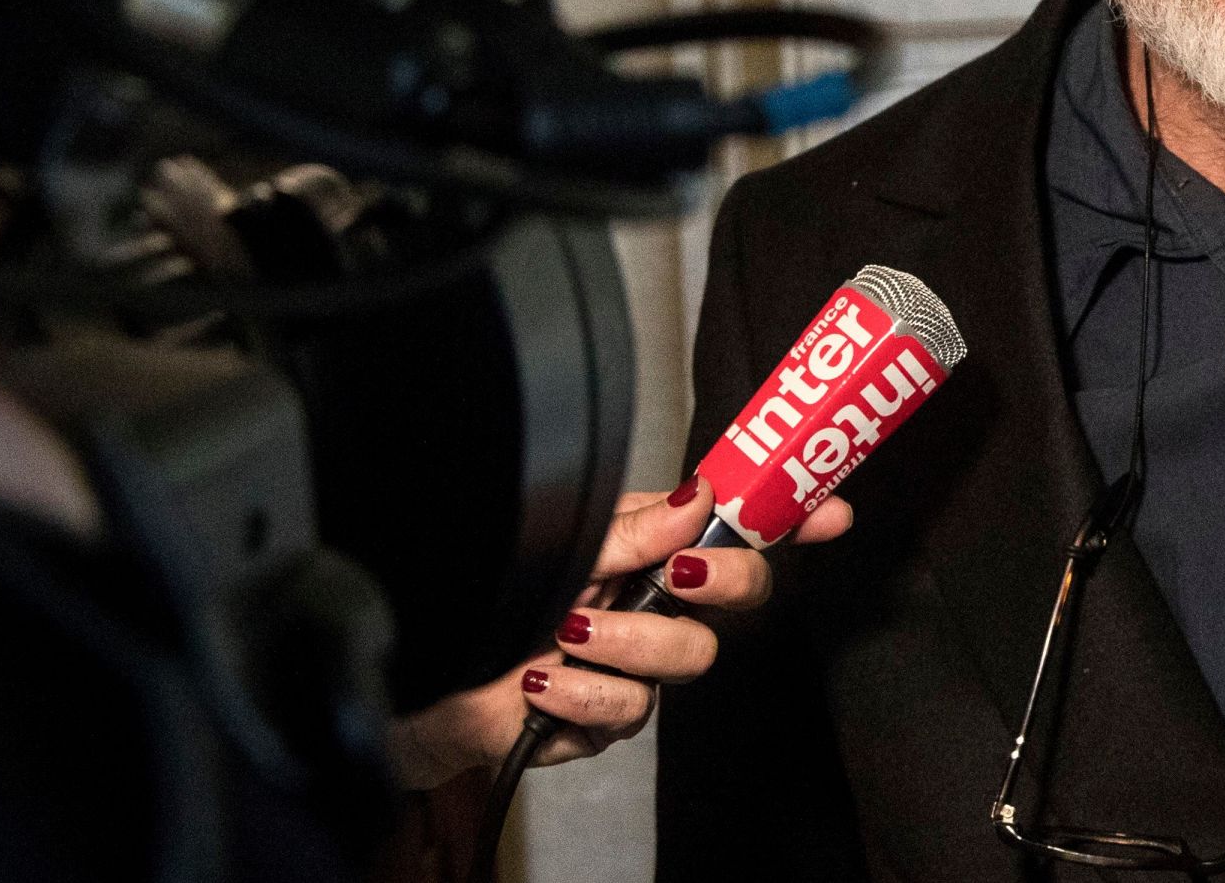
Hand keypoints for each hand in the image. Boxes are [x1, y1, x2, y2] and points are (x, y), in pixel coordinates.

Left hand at [383, 477, 853, 788]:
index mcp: (637, 542)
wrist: (391, 690)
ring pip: (689, 658)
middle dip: (722, 582)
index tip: (833, 511)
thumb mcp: (550, 544)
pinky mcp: (597, 724)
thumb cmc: (461, 598)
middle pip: (741, 594)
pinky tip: (535, 685)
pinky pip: (625, 714)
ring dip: (627, 644)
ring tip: (565, 634)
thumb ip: (630, 530)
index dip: (790, 518)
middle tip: (678, 576)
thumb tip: (699, 500)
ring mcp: (625, 665)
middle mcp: (641, 599)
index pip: (730, 524)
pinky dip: (578, 696)